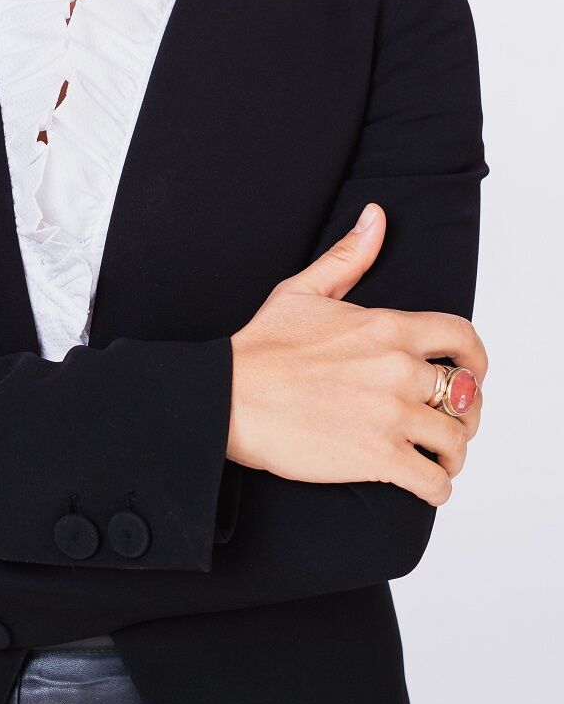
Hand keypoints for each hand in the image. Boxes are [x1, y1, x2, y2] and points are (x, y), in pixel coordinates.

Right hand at [226, 202, 487, 506]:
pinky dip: (437, 487)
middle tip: (449, 424)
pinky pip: (434, 482)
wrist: (228, 395)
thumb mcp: (304, 289)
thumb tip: (376, 216)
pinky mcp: (376, 457)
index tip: (470, 374)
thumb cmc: (261, 346)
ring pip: (457, 441)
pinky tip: (423, 483)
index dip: (476, 359)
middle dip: (465, 413)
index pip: (463, 337)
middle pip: (467, 395)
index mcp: (387, 327)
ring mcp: (390, 414)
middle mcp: (398, 369)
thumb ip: (349, 256)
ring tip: (436, 458)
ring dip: (452, 454)